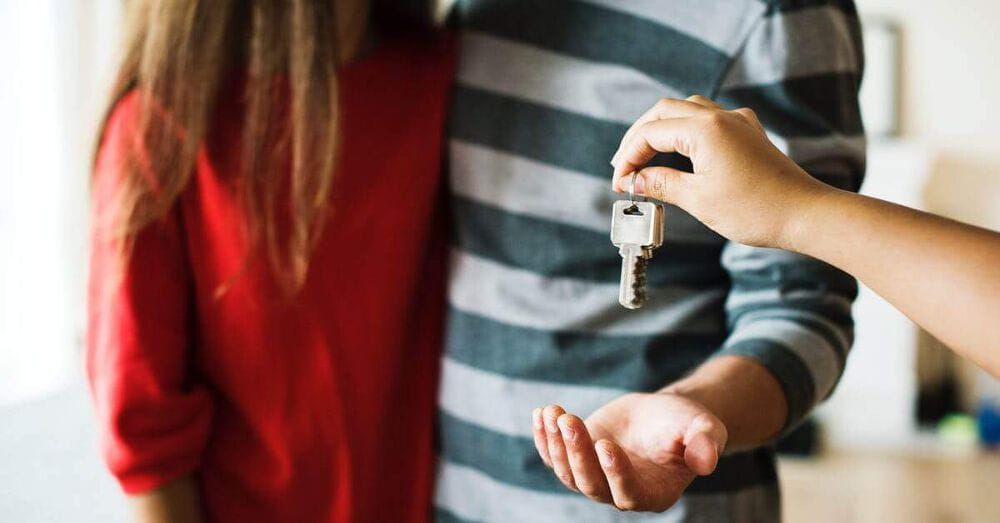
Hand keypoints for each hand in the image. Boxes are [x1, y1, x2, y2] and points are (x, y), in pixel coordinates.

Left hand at [532, 393, 726, 511]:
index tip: (605, 444)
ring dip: (556, 444)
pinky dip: (544, 438)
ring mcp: (596, 478)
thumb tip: (707, 461)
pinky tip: (541, 414)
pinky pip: (554, 456)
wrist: (663, 414)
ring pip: (568, 472)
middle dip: (577, 452)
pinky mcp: (578, 459)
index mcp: (653, 494)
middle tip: (569, 420)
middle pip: (591, 484)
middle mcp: (620, 493)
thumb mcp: (704, 428)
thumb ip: (706, 443)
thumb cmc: (687, 424)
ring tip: (553, 412)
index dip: (614, 473)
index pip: (628, 493)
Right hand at [609, 95, 833, 248]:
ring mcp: (738, 122)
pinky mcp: (749, 134)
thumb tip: (635, 180)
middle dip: (639, 137)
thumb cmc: (756, 210)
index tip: (620, 183)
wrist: (805, 214)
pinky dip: (686, 130)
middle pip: (664, 111)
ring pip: (687, 110)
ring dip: (662, 129)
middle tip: (624, 166)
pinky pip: (710, 119)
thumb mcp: (699, 200)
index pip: (651, 133)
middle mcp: (721, 117)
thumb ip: (662, 184)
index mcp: (705, 129)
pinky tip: (682, 150)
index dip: (629, 157)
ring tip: (645, 157)